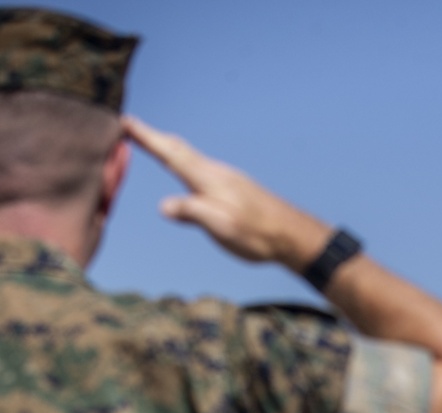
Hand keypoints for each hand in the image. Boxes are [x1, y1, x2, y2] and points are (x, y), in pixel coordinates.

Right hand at [123, 116, 329, 269]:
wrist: (292, 235)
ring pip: (191, 158)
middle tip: (132, 126)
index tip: (124, 122)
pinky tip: (191, 172)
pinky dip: (186, 163)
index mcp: (207, 178)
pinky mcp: (234, 189)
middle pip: (179, 149)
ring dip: (170, 148)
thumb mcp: (220, 226)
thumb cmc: (257, 233)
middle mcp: (215, 173)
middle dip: (154, 138)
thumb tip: (164, 206)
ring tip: (156, 144)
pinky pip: (202, 169)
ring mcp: (226, 179)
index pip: (170, 153)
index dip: (146, 138)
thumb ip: (192, 212)